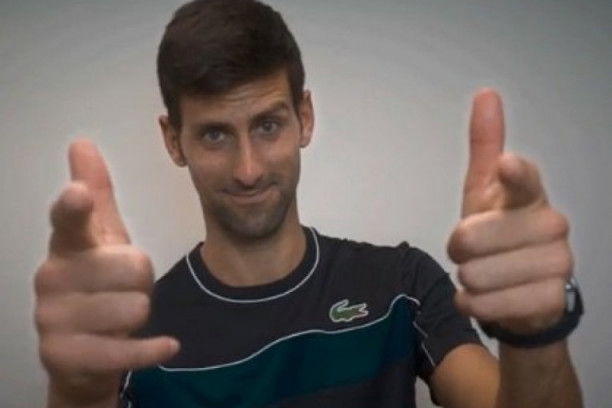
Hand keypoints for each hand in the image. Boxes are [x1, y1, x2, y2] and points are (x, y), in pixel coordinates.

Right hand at [34, 140, 178, 406]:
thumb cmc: (97, 284)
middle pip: (135, 267)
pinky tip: (168, 346)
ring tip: (120, 318)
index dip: (74, 208)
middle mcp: (53, 278)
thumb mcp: (102, 239)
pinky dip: (154, 349)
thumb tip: (82, 143)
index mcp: (66, 246)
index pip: (69, 222)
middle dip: (142, 281)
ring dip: (141, 313)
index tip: (78, 194)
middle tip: (123, 290)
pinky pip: (128, 351)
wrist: (83, 352)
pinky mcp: (67, 356)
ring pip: (137, 307)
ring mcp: (53, 319)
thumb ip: (97, 195)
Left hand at [447, 90, 572, 334]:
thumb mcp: (485, 190)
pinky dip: (473, 305)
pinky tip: (484, 298)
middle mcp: (552, 225)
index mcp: (530, 195)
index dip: (514, 174)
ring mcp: (557, 264)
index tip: (507, 165)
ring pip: (476, 275)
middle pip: (474, 238)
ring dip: (466, 279)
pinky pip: (485, 305)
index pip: (525, 181)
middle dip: (458, 249)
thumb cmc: (498, 232)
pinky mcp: (551, 300)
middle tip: (469, 251)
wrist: (521, 287)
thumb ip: (485, 146)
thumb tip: (486, 94)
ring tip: (481, 275)